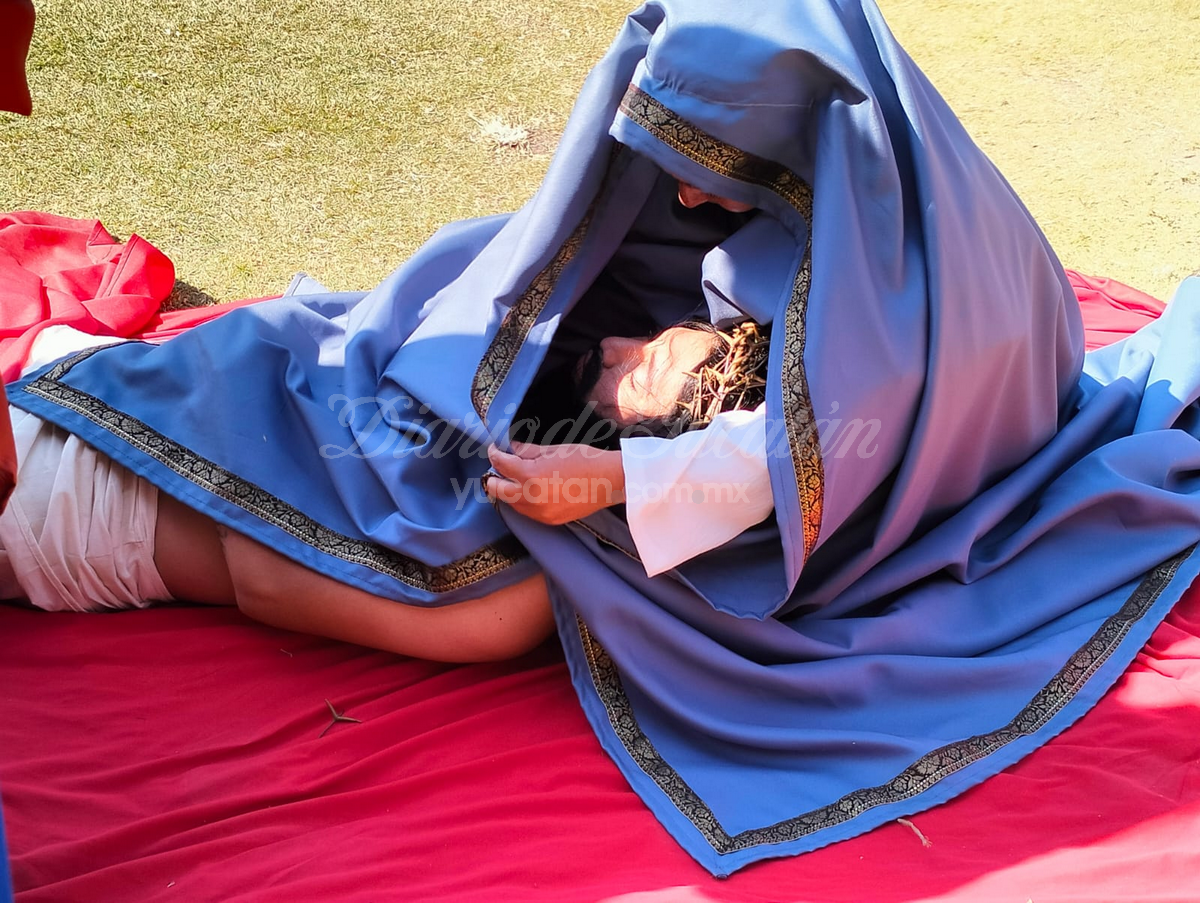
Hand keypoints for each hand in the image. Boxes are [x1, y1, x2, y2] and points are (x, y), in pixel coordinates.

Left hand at [485, 442, 624, 524]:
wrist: (609, 481)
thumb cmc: (584, 460)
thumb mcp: (552, 450)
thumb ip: (526, 450)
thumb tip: (511, 448)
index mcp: (530, 475)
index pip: (500, 464)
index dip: (494, 454)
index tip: (495, 449)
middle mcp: (530, 497)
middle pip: (497, 489)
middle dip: (494, 476)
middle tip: (498, 466)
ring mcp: (539, 512)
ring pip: (511, 503)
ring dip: (508, 490)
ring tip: (514, 478)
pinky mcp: (549, 520)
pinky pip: (527, 512)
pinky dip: (523, 501)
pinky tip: (530, 491)